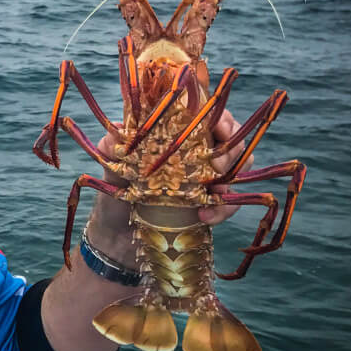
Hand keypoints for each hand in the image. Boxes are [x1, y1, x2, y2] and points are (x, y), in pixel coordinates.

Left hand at [86, 109, 249, 255]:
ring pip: (239, 167)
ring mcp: (207, 180)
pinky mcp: (210, 206)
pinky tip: (204, 215)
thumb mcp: (112, 166)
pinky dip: (223, 208)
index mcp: (177, 135)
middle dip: (231, 148)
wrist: (117, 235)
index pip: (209, 116)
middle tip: (216, 163)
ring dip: (232, 175)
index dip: (221, 119)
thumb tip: (120, 128)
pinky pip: (229, 204)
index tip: (219, 127)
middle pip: (232, 139)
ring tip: (215, 188)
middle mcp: (197, 153)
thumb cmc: (115, 193)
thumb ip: (112, 146)